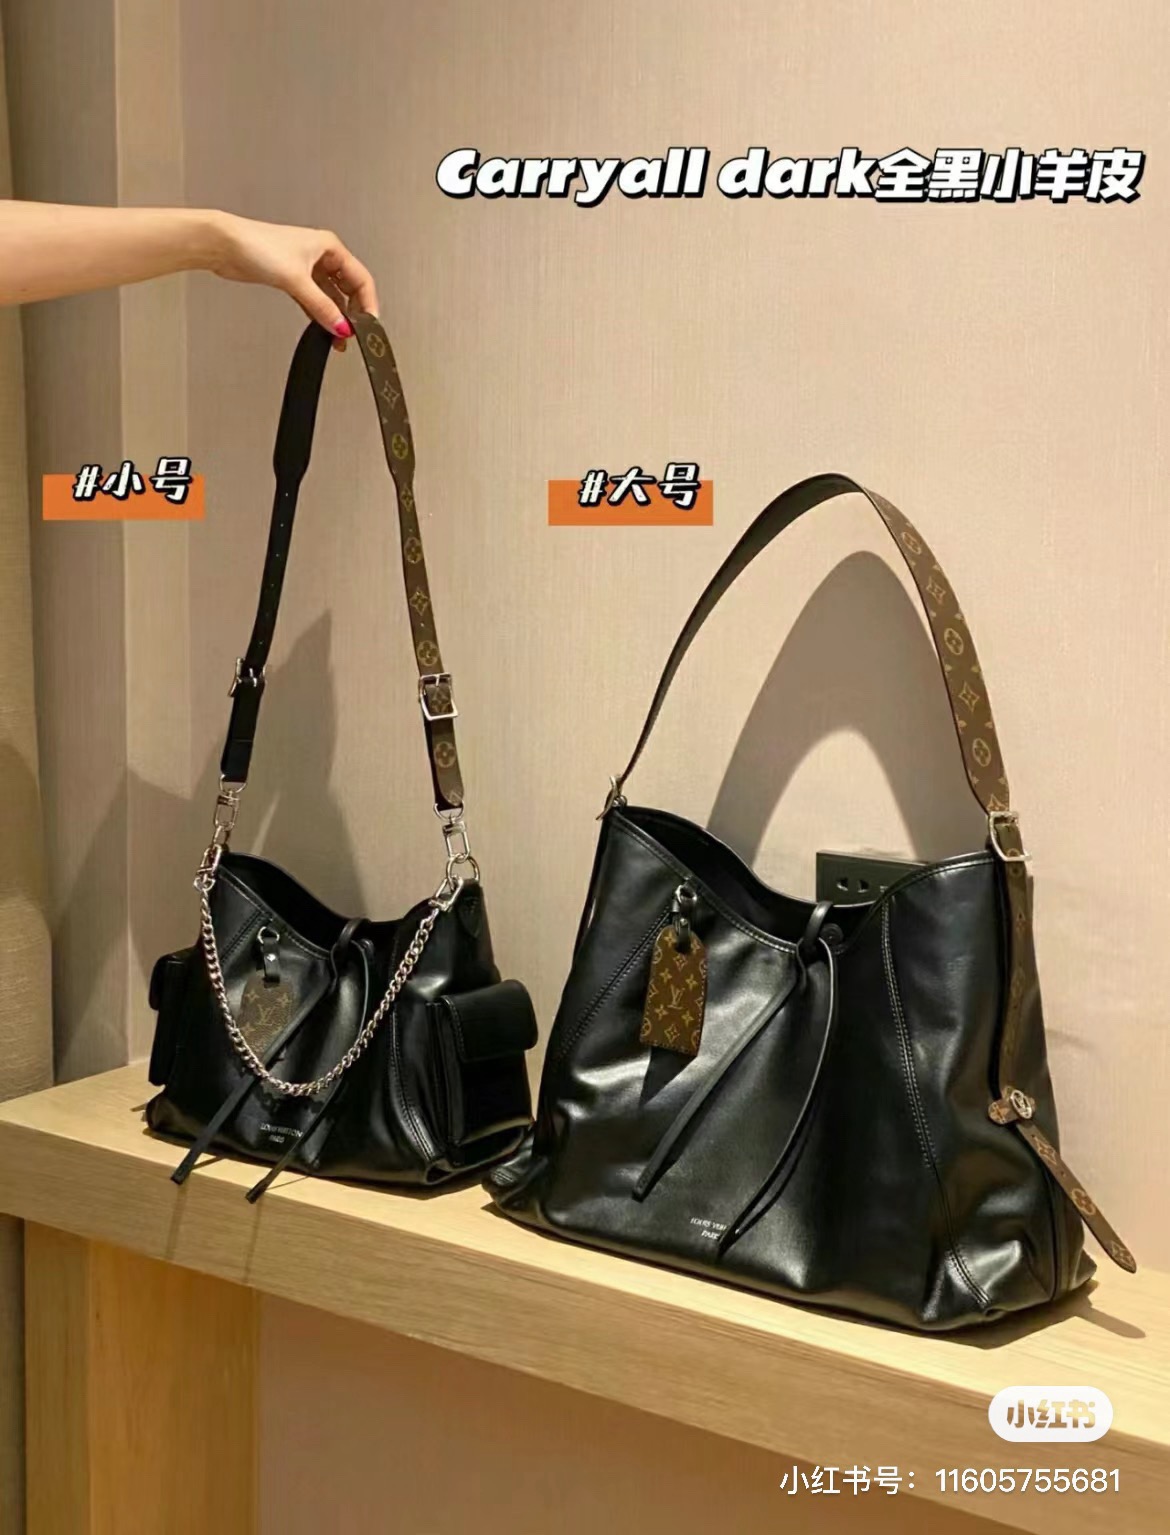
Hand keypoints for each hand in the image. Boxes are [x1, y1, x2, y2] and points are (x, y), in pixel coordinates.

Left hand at [206, 212, 378, 347]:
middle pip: (349, 289)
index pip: (361, 279)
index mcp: (329, 247)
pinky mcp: (292, 279)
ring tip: (338, 338)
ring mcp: (307, 268)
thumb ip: (321, 307)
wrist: (225, 245)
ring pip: (331, 296)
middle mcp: (321, 256)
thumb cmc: (257, 245)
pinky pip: (315, 300)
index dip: (368, 304)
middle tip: (354, 334)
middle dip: (353, 313)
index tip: (368, 325)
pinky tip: (322, 327)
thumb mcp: (297, 280)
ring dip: (336, 316)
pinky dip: (320, 314)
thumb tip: (341, 327)